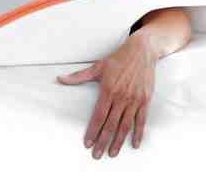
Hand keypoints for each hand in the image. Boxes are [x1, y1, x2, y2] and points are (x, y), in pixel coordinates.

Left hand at [56, 34, 157, 158]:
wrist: (141, 52)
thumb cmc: (118, 59)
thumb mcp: (97, 66)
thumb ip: (79, 76)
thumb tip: (60, 79)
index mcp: (108, 90)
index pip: (98, 116)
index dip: (92, 131)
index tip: (87, 143)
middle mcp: (121, 97)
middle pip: (110, 124)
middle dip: (103, 142)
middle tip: (97, 155)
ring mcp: (134, 100)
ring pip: (125, 126)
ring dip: (118, 141)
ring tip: (112, 154)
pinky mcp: (145, 101)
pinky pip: (141, 121)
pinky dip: (138, 133)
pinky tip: (134, 144)